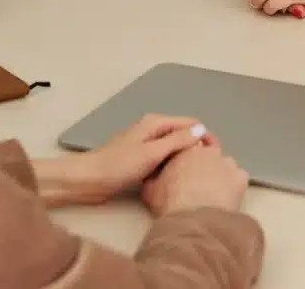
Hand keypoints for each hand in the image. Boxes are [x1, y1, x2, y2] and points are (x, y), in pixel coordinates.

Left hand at [64, 114, 208, 204]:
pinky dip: (171, 165)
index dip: (205, 137)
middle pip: (183, 135)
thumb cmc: (120, 165)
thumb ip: (177, 140)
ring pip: (173, 148)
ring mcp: (145, 144)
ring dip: (183, 158)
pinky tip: (175, 179)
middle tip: (206, 168)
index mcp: (156, 123)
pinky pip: (163, 159)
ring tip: (195, 175)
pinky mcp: (140, 159)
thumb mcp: (152, 152)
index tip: (215, 156)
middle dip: (196, 148)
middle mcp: (152, 130)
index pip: (191, 124)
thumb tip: (201, 130)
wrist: (89, 181)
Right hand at [141, 140, 249, 215]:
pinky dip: (233, 184)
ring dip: (220, 173)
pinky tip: (226, 196)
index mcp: (186, 149)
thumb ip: (153, 176)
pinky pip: (238, 177)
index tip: (186, 169)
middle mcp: (209, 151)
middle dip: (204, 163)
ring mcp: (227, 163)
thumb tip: (154, 174)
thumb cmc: (170, 204)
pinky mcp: (241, 177)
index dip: (187, 157)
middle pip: (208, 152)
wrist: (195, 221)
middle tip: (198, 181)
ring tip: (213, 191)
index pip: (189, 145)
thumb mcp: (150, 189)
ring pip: (224, 164)